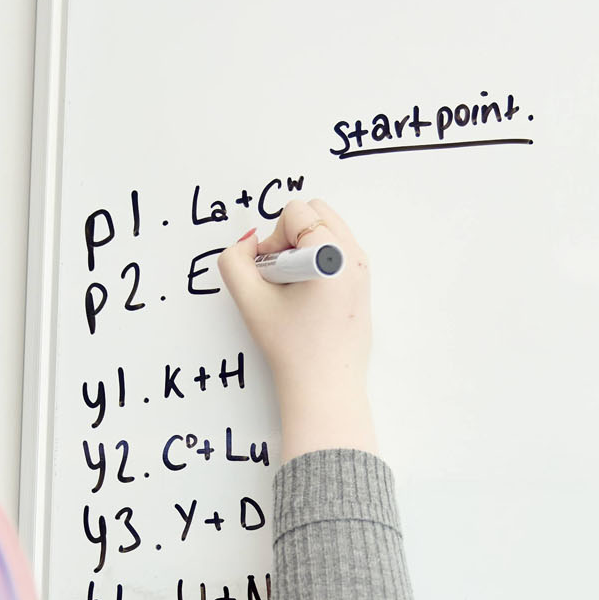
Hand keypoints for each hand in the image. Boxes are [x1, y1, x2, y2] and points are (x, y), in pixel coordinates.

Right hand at [218, 198, 377, 462]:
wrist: (326, 387)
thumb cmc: (292, 348)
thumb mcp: (250, 301)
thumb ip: (234, 261)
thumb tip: (249, 242)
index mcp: (332, 256)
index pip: (297, 212)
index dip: (274, 238)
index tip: (271, 272)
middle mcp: (355, 256)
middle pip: (317, 212)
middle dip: (291, 235)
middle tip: (281, 274)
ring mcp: (364, 269)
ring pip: (328, 229)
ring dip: (304, 247)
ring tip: (294, 286)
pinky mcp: (364, 283)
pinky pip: (338, 250)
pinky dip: (318, 260)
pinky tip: (308, 295)